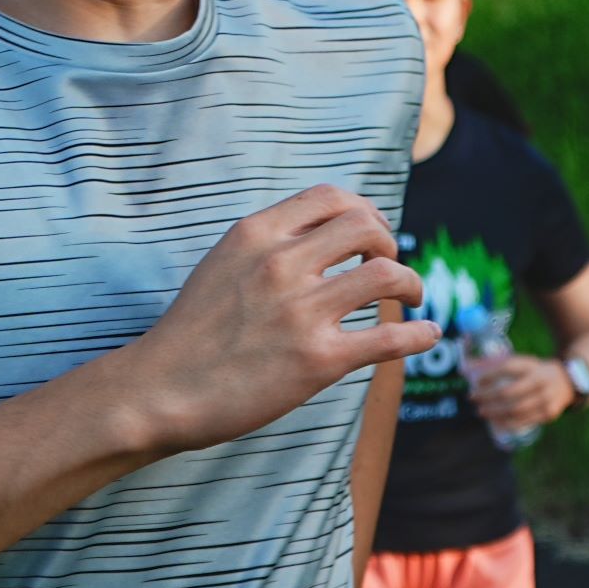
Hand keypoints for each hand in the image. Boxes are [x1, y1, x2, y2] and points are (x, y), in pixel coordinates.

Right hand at [108, 186, 438, 457]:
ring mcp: (301, 312)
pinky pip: (389, 338)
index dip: (363, 208)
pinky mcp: (318, 361)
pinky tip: (427, 334)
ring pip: (387, 274)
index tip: (373, 229)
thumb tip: (321, 235)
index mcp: (255, 235)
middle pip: (365, 226)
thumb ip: (267, 244)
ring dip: (411, 284)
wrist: (161, 390)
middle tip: (391, 266)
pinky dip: (420, 333)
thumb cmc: (191, 333)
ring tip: (411, 298)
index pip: (329, 197)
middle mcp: (281, 264)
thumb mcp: (222, 264)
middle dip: (390, 241)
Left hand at [465, 350, 572, 437]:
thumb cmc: (535, 371)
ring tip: (481, 411)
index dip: (489, 374)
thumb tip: (463, 370)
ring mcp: (546, 399)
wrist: (568, 382)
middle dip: (487, 396)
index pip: (507, 367)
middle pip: (508, 391)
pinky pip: (525, 421)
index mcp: (532, 365)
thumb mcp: (520, 362)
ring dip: (494, 412)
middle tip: (473, 398)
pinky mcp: (549, 414)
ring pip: (515, 409)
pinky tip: (495, 422)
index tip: (474, 380)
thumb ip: (493, 364)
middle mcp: (540, 381)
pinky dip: (507, 423)